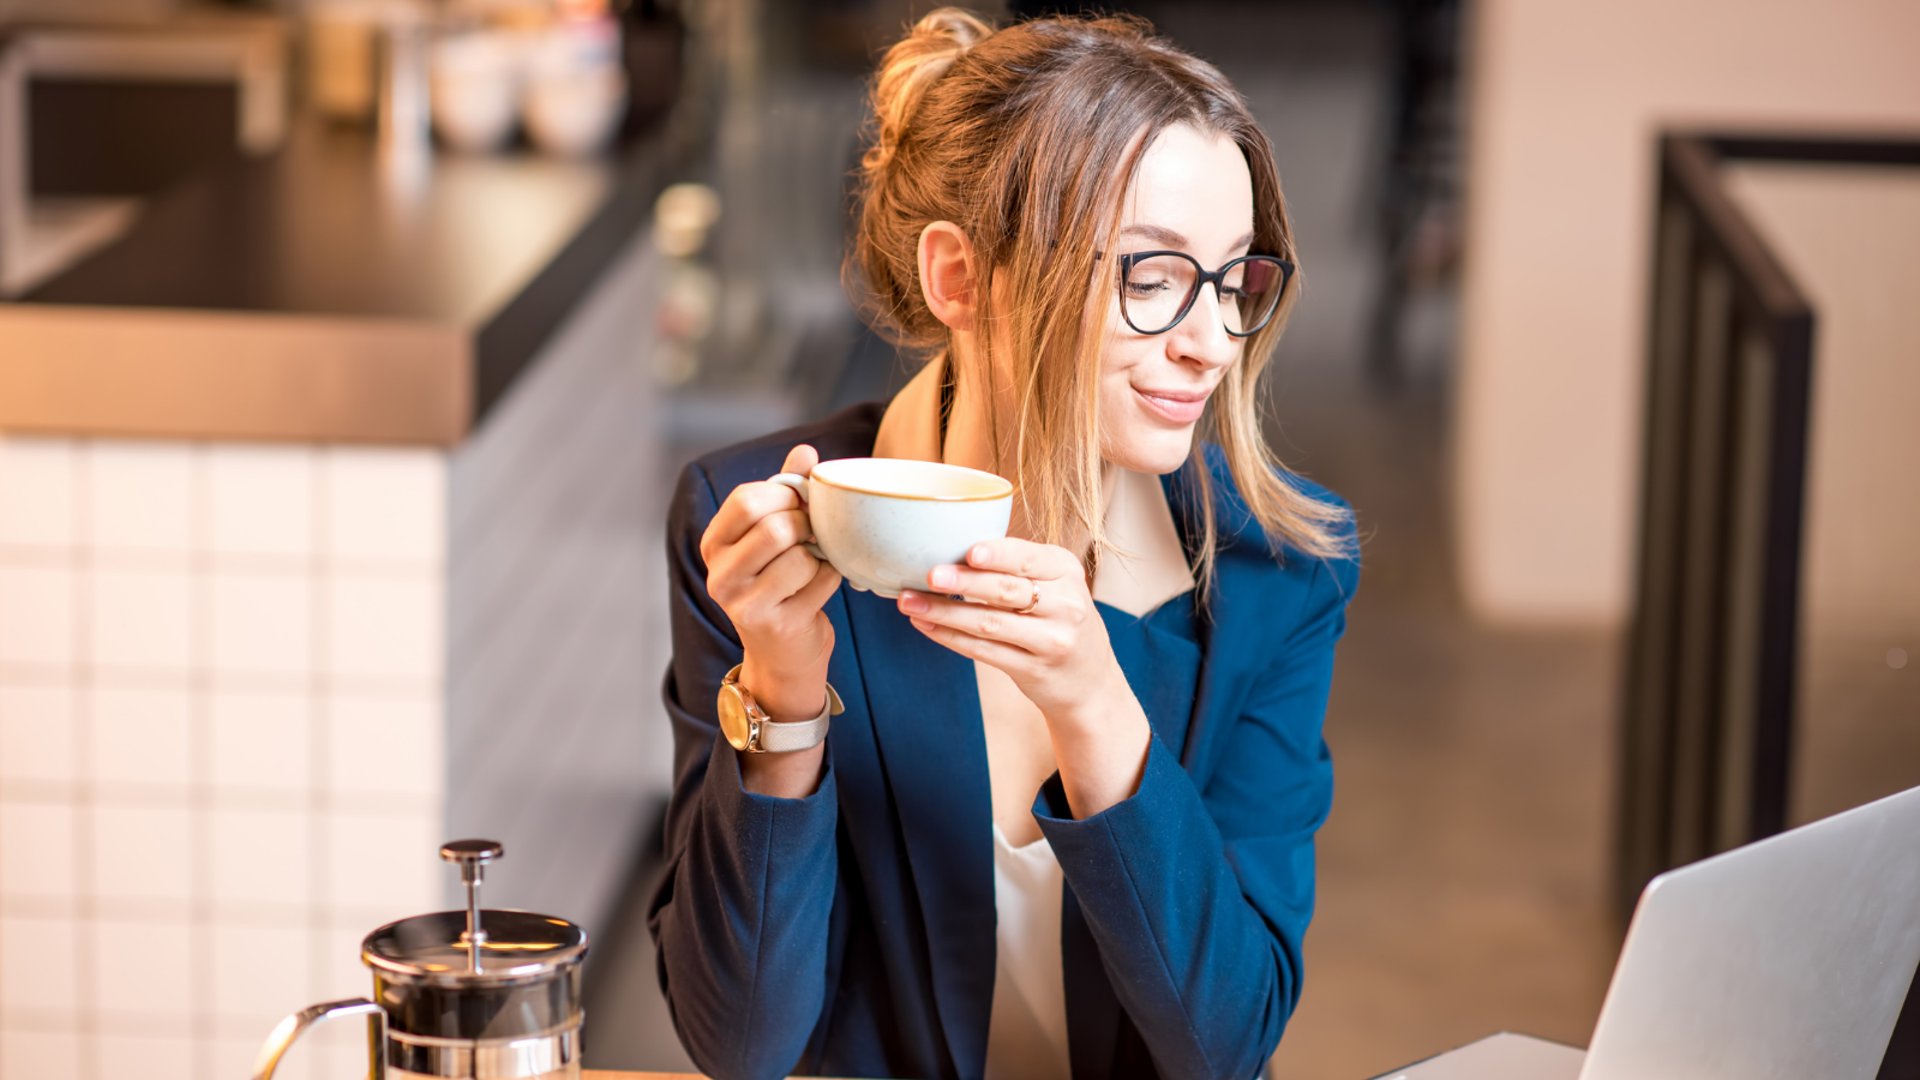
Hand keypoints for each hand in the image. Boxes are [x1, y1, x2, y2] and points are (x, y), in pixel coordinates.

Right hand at [699, 444, 841, 725]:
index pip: (747, 499)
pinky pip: (820, 581)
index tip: (799, 506)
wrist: (784, 652)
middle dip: (807, 525)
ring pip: (800, 556)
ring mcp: (744, 603)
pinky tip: (820, 586)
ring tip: (815, 562)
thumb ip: (785, 491)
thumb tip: (805, 450)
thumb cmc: (780, 583)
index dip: (785, 496)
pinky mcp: (776, 623)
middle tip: (814, 534)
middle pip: (776, 527)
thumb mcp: (773, 535)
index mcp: (714, 544)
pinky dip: (831, 578)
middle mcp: (720, 574)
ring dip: (820, 555)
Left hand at [897, 538, 1129, 728]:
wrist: (1089, 679)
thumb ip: (1017, 566)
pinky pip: (984, 651)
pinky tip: (926, 625)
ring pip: (989, 623)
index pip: (1029, 558)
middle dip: (963, 582)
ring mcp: (1051, 640)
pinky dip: (950, 637)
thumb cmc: (1058, 618)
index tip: (967, 551)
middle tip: (929, 575)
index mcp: (1066, 570)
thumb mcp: (1055, 583)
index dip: (998, 554)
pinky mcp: (1032, 669)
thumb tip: (951, 547)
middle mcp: (1066, 604)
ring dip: (945, 612)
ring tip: (910, 602)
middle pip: (1006, 590)